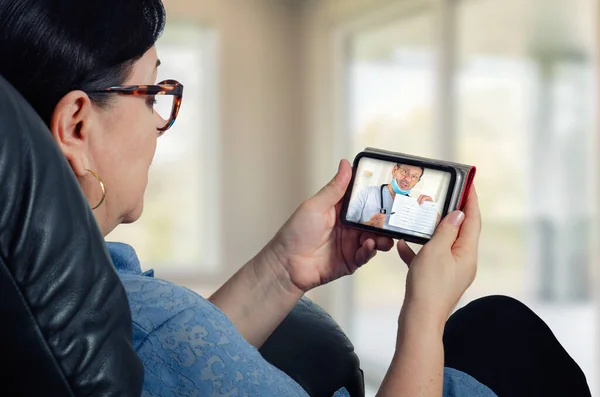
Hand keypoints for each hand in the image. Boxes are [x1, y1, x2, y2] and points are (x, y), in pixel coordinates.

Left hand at [269, 159, 394, 291]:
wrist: (287, 265)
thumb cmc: (295, 233)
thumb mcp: (316, 206)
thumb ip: (335, 188)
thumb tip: (345, 164)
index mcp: (339, 210)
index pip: (362, 199)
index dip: (375, 195)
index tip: (389, 189)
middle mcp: (347, 226)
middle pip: (373, 220)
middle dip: (384, 218)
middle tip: (394, 216)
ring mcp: (351, 243)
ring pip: (375, 238)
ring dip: (382, 236)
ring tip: (382, 236)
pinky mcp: (352, 260)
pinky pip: (367, 254)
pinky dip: (371, 250)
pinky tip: (368, 245)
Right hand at [397, 187, 480, 324]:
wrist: (419, 319)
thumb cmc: (429, 286)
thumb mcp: (436, 251)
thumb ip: (447, 230)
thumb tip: (459, 214)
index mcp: (467, 253)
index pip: (473, 220)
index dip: (471, 200)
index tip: (468, 183)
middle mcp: (463, 262)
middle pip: (460, 231)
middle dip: (451, 213)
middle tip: (445, 195)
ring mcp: (450, 272)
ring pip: (442, 245)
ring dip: (431, 231)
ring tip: (421, 217)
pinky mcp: (436, 280)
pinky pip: (428, 260)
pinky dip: (417, 251)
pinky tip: (402, 246)